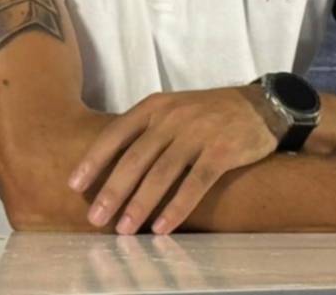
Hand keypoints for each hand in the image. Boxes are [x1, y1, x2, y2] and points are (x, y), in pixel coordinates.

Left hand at [66, 86, 282, 234]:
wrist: (261, 106)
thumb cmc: (209, 113)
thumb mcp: (174, 110)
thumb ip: (146, 132)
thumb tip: (112, 169)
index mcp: (156, 107)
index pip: (116, 134)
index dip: (93, 160)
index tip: (74, 185)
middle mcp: (173, 118)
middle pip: (135, 158)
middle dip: (112, 191)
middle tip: (95, 218)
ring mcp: (198, 134)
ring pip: (162, 174)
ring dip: (140, 204)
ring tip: (124, 229)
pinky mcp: (222, 151)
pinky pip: (195, 184)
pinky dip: (177, 208)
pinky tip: (162, 227)